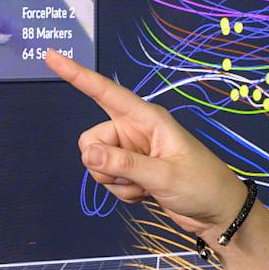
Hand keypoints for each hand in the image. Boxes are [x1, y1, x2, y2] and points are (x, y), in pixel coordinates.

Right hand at [45, 51, 248, 240]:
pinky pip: (108, 179)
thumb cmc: (201, 185)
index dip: (76, 74)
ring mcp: (132, 152)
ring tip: (146, 187)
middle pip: (92, 140)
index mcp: (147, 118)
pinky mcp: (132, 172)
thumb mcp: (164, 175)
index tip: (51, 56)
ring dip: (116, 182)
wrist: (217, 213)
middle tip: (133, 178)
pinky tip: (146, 195)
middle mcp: (135, 130)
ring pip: (96, 163)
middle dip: (103, 164)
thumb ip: (124, 165)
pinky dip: (122, 192)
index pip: (104, 92)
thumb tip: (88, 153)